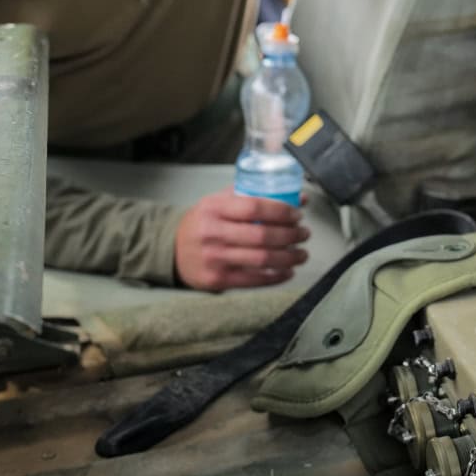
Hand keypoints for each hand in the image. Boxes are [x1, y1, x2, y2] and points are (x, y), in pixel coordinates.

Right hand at [174, 187, 310, 290]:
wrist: (170, 249)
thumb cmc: (203, 221)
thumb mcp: (220, 201)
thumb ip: (255, 196)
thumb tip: (299, 197)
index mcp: (214, 208)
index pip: (254, 207)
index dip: (281, 211)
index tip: (297, 215)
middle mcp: (213, 233)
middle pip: (261, 235)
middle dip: (291, 235)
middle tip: (304, 234)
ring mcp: (214, 258)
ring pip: (261, 259)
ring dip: (289, 257)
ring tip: (302, 253)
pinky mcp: (217, 280)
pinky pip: (253, 280)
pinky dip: (276, 276)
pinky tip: (288, 271)